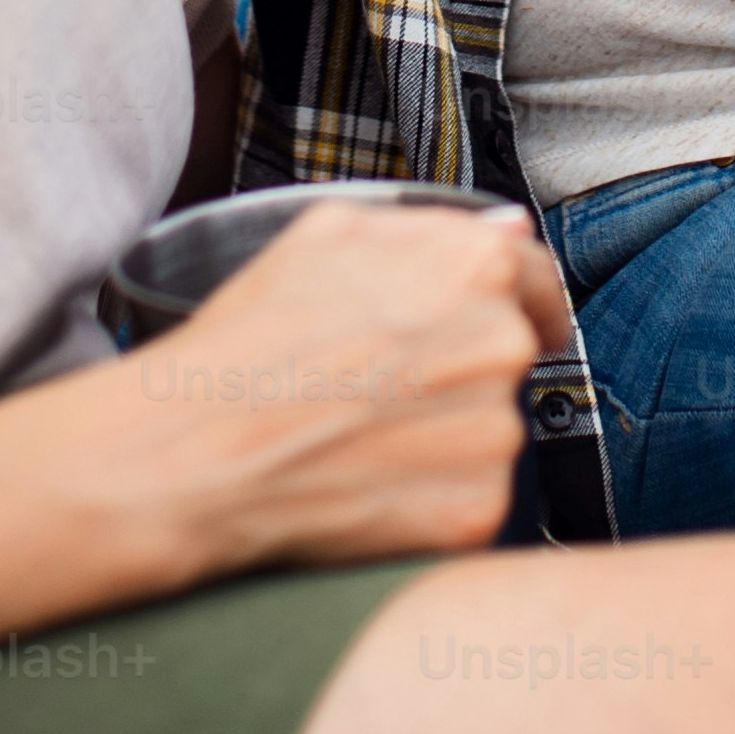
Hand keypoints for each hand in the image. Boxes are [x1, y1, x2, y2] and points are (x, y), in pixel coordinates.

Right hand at [55, 200, 559, 585]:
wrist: (197, 453)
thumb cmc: (250, 342)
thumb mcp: (327, 233)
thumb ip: (430, 224)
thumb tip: (506, 232)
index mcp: (475, 267)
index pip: (536, 281)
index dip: (508, 302)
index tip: (476, 327)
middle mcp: (500, 347)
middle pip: (509, 358)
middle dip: (460, 370)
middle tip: (382, 389)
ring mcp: (493, 435)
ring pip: (491, 430)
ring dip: (446, 436)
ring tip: (362, 436)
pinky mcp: (477, 509)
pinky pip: (472, 496)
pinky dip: (430, 496)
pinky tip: (369, 482)